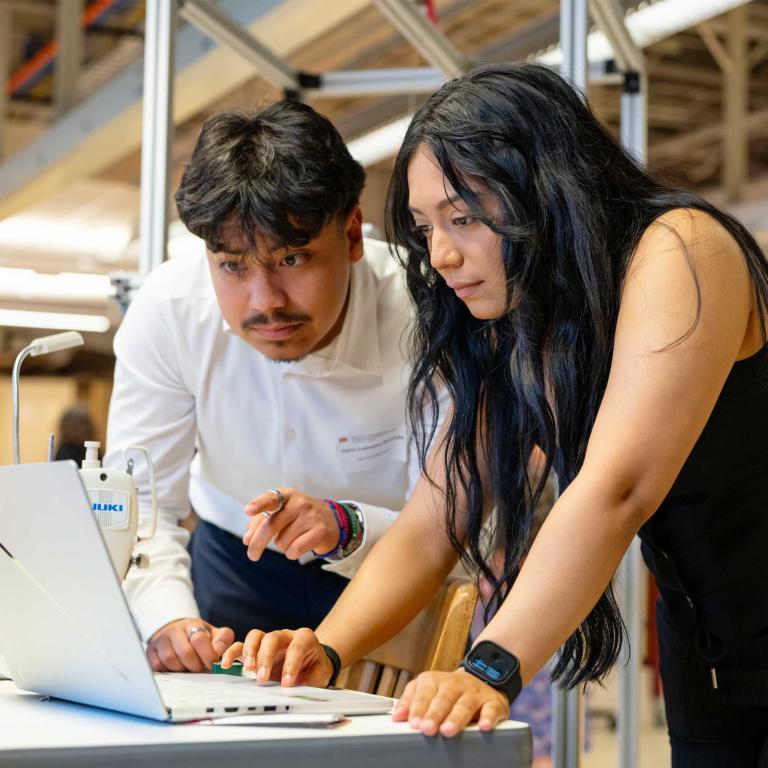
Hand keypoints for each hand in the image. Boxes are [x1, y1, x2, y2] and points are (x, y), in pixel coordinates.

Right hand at [146, 618, 234, 672]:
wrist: (175, 631)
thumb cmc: (198, 637)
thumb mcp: (213, 633)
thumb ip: (223, 640)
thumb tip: (221, 651)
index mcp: (192, 624)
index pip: (199, 639)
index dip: (208, 655)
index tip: (213, 664)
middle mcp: (175, 630)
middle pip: (185, 652)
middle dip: (196, 665)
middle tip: (200, 669)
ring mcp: (161, 640)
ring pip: (170, 660)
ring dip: (182, 669)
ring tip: (188, 669)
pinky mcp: (150, 651)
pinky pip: (157, 666)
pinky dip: (168, 671)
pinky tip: (175, 669)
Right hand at [221, 627, 333, 687]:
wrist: (312, 661)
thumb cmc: (315, 667)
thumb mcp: (320, 674)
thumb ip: (312, 679)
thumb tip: (300, 687)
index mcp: (304, 638)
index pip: (297, 647)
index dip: (291, 665)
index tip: (287, 683)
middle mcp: (285, 636)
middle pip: (272, 638)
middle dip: (266, 657)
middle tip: (263, 678)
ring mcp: (269, 640)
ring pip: (256, 636)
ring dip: (250, 652)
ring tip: (248, 670)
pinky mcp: (256, 649)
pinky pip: (242, 645)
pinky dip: (233, 652)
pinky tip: (226, 663)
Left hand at [243, 488, 339, 560]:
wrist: (331, 520)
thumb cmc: (298, 517)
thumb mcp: (280, 513)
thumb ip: (260, 522)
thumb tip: (247, 540)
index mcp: (287, 495)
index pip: (271, 498)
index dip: (259, 504)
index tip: (248, 510)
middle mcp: (300, 502)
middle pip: (271, 526)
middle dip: (257, 543)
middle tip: (252, 555)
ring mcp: (311, 516)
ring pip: (281, 542)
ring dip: (282, 545)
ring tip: (293, 538)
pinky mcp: (320, 531)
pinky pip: (294, 550)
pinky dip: (291, 553)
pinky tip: (298, 546)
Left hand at [392, 669, 509, 737]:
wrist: (482, 681)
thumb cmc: (449, 692)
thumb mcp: (428, 691)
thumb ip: (412, 700)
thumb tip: (397, 716)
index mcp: (436, 679)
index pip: (425, 691)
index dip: (418, 707)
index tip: (413, 723)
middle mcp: (456, 683)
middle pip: (444, 697)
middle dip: (434, 713)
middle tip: (427, 729)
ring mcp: (475, 691)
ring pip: (465, 703)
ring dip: (456, 717)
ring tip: (447, 731)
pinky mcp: (493, 701)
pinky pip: (492, 708)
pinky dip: (488, 717)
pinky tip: (483, 726)